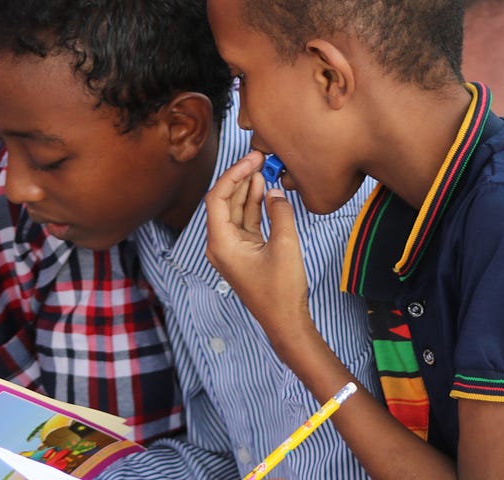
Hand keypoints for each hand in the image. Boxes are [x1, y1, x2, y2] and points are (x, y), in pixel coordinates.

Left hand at [204, 151, 315, 338]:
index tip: (251, 160)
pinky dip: (254, 205)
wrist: (285, 321)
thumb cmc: (282, 291)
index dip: (233, 175)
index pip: (217, 199)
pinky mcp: (244, 251)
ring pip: (236, 210)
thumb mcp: (285, 246)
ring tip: (262, 167)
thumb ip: (280, 213)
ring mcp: (231, 248)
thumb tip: (275, 191)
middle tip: (258, 157)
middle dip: (240, 178)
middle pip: (224, 202)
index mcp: (221, 244)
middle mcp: (220, 245)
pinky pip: (245, 222)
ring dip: (248, 189)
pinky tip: (264, 188)